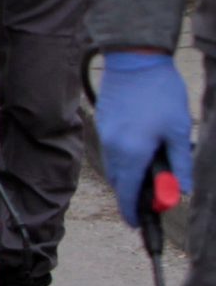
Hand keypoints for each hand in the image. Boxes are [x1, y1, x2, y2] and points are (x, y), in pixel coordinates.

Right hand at [97, 52, 196, 226]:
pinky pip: (111, 152)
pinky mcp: (104, 124)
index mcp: (133, 152)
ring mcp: (106, 134)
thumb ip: (179, 164)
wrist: (134, 60)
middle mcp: (114, 147)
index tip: (139, 225)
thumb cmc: (160, 93)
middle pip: (119, 184)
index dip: (134, 213)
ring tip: (146, 179)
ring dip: (128, 178)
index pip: (129, 193)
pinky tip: (138, 154)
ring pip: (114, 168)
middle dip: (130, 198)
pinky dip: (123, 161)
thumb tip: (181, 190)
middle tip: (146, 206)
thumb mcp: (178, 131)